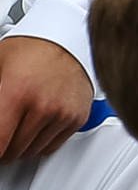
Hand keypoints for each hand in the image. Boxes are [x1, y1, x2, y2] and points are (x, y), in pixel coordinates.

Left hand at [0, 35, 93, 161]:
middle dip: (3, 143)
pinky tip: (35, 124)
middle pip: (12, 151)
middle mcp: (43, 106)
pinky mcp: (77, 118)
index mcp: (17, 92)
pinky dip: (39, 142)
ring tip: (17, 124)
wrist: (67, 38)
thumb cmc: (29, 50)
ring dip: (20, 144)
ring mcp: (63, 113)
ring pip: (31, 152)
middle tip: (3, 128)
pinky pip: (50, 147)